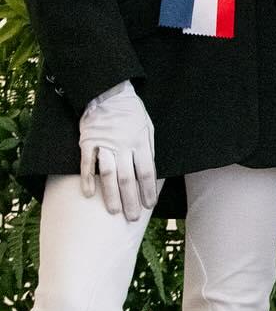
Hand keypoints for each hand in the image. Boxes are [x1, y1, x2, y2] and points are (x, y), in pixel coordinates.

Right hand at [79, 81, 157, 221]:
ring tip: (113, 212)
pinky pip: (88, 164)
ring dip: (111, 195)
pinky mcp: (88, 143)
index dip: (148, 190)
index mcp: (141, 142)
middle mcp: (124, 146)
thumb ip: (148, 148)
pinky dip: (88, 180)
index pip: (147, 171)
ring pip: (109, 175)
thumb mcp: (148, 127)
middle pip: (129, 178)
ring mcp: (105, 145)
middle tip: (133, 217)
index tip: (150, 205)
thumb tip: (151, 170)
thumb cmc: (132, 112)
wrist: (109, 93)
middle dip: (131, 200)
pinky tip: (88, 195)